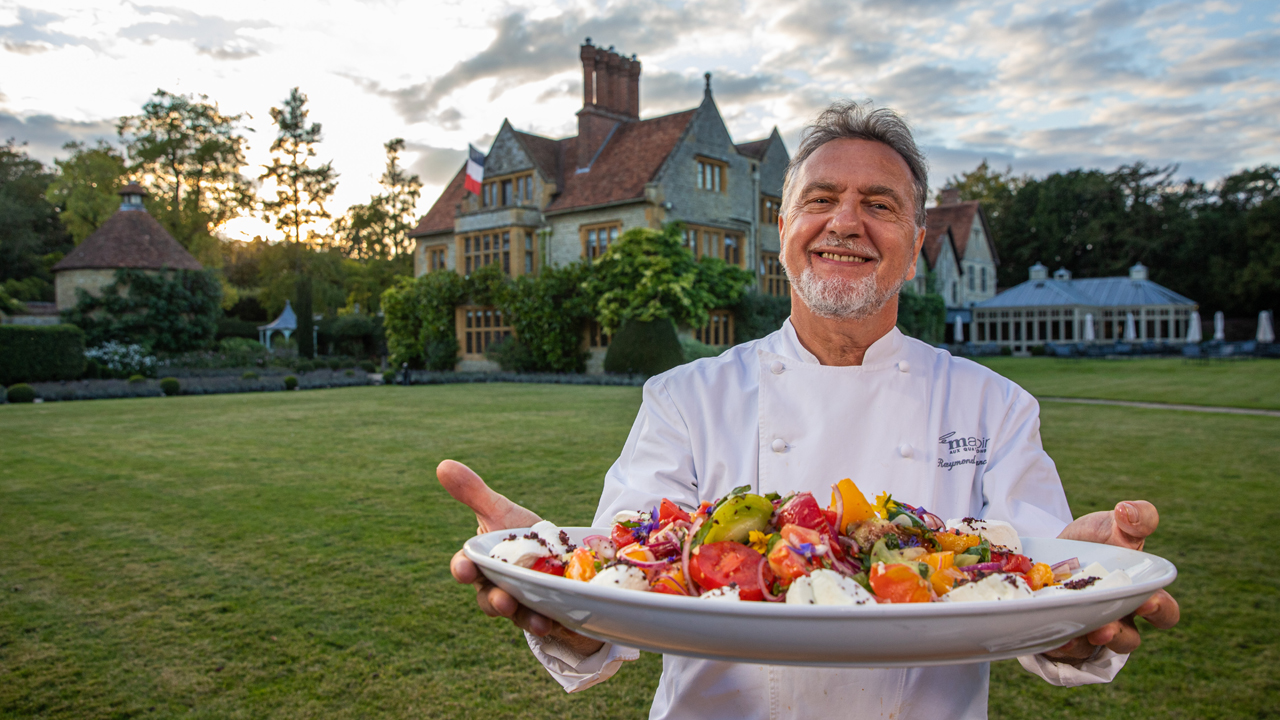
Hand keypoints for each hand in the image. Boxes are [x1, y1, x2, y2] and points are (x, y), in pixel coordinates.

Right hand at [440, 459, 605, 656]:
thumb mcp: (501, 512)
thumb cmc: (521, 533)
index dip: (463, 569)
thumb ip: (473, 493)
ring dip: (525, 618)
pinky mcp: (545, 614)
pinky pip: (546, 622)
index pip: (465, 568)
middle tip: (503, 599)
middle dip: (495, 601)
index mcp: (482, 564)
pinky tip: (560, 622)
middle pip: (489, 599)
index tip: (465, 568)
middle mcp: (497, 587)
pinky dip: (552, 624)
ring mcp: (521, 605)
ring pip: (517, 616)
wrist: (558, 555)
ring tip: (539, 619)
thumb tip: (442, 464)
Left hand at [1042, 500, 1179, 662]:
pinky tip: (1051, 635)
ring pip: (1093, 648)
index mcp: (1140, 596)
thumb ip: (1135, 517)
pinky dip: (1058, 643)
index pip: (1163, 613)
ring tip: (1078, 632)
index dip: (1160, 611)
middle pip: (1128, 640)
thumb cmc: (1095, 540)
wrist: (1050, 548)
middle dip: (1120, 636)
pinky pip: (1061, 648)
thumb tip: (1128, 510)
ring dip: (1085, 643)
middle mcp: (1117, 619)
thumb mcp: (1114, 524)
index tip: (1148, 600)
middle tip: (1107, 627)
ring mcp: (1087, 629)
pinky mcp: (1058, 634)